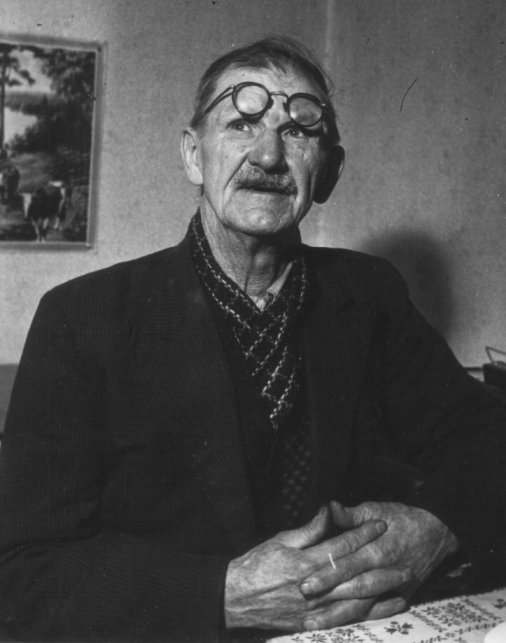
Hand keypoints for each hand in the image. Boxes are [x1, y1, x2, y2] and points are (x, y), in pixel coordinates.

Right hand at [224, 505, 392, 631]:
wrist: (236, 598)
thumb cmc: (257, 565)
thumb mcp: (282, 540)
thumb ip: (310, 529)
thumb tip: (329, 510)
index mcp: (306, 562)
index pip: (342, 545)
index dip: (363, 534)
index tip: (380, 524)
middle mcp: (315, 587)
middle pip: (356, 575)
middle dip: (383, 566)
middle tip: (406, 558)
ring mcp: (316, 609)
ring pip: (356, 600)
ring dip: (382, 591)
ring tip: (403, 583)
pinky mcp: (313, 624)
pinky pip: (347, 619)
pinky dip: (368, 613)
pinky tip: (384, 608)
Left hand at [300, 501, 458, 609]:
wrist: (438, 531)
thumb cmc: (402, 518)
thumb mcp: (376, 509)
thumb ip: (351, 515)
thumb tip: (329, 507)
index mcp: (376, 549)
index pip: (347, 564)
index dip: (327, 574)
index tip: (305, 583)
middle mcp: (385, 571)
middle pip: (353, 588)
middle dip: (328, 599)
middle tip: (303, 607)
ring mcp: (395, 588)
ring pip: (364, 605)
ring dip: (339, 616)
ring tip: (314, 624)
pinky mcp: (401, 597)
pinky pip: (378, 612)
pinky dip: (360, 621)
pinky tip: (341, 629)